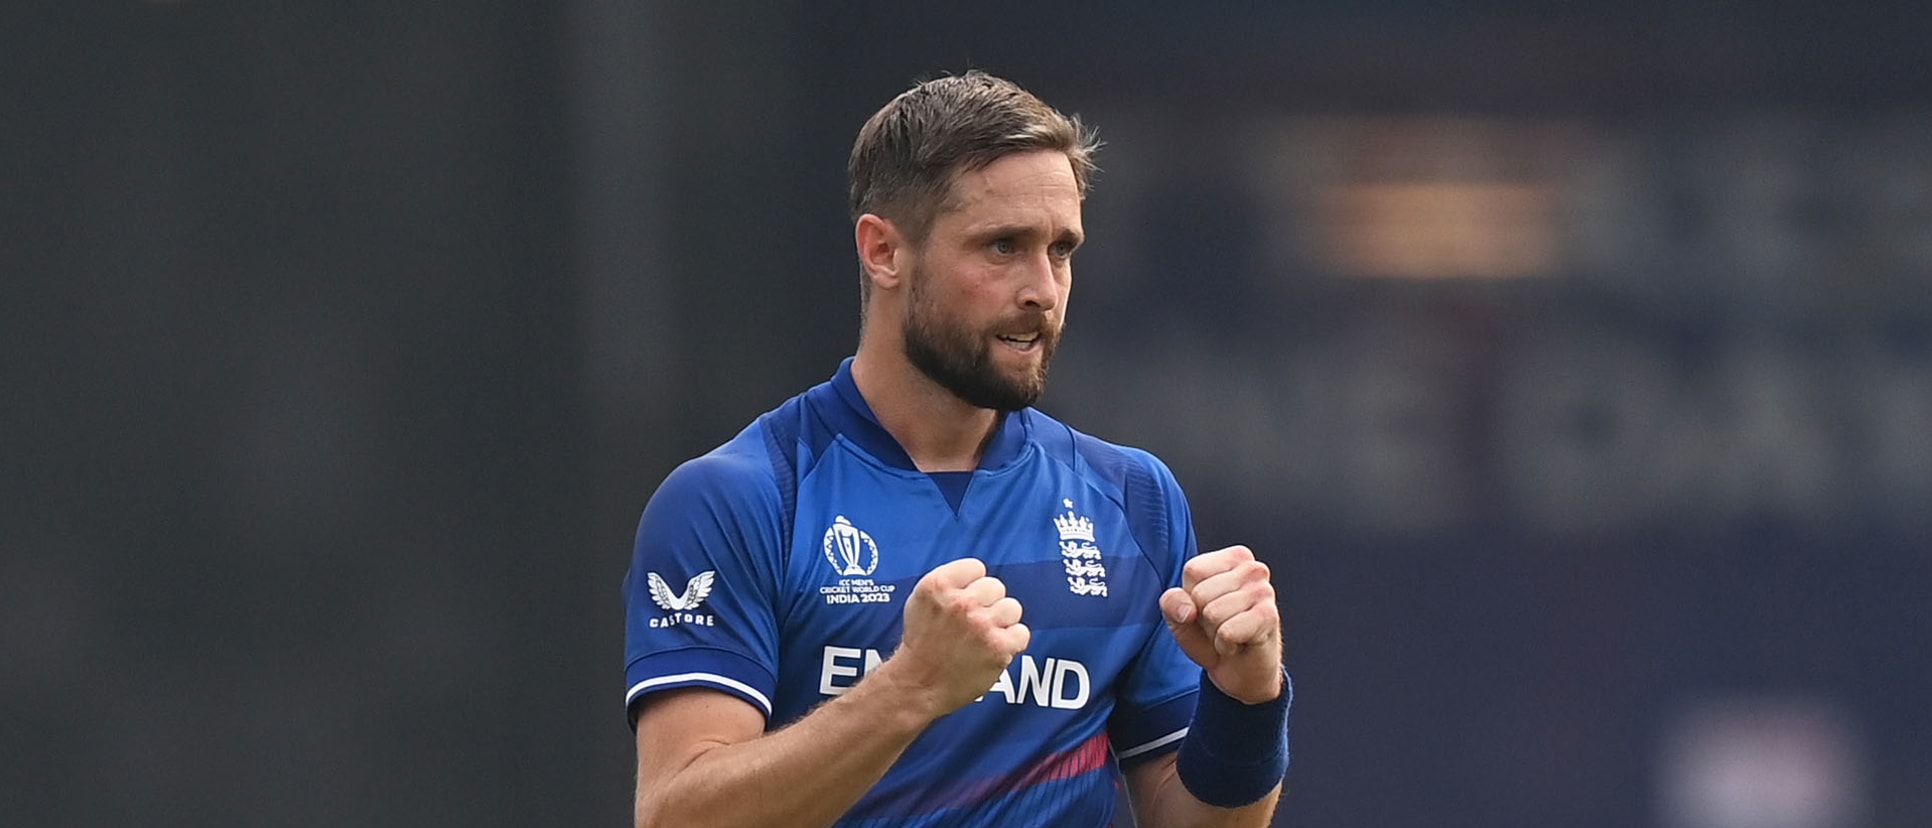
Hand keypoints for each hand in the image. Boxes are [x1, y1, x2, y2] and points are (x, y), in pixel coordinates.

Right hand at [891, 558, 1030, 715]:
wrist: (918, 685)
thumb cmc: (921, 644)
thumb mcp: (921, 601)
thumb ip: (949, 583)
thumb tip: (977, 575)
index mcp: (938, 585)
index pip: (976, 567)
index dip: (973, 585)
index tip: (966, 601)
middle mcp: (961, 602)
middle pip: (996, 586)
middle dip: (987, 604)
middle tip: (973, 624)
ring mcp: (981, 624)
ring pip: (1012, 607)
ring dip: (1002, 622)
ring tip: (984, 637)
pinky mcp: (999, 647)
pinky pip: (1021, 633)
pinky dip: (1011, 643)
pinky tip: (993, 650)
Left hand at [1159, 545, 1282, 703]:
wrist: (1240, 671)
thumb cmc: (1211, 634)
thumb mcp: (1180, 615)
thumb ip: (1171, 602)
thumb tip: (1188, 611)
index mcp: (1234, 558)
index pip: (1193, 570)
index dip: (1190, 596)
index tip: (1206, 608)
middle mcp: (1253, 569)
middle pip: (1202, 593)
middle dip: (1204, 617)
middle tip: (1221, 625)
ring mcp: (1264, 592)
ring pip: (1213, 613)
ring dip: (1215, 633)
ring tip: (1230, 633)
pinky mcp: (1269, 616)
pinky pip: (1227, 632)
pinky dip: (1225, 645)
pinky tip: (1239, 643)